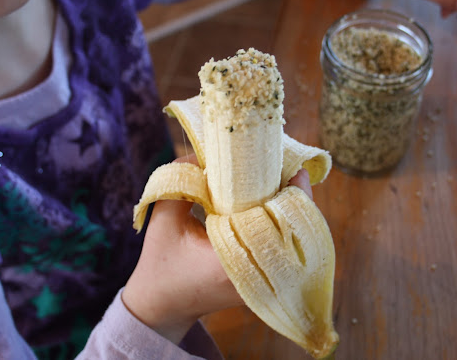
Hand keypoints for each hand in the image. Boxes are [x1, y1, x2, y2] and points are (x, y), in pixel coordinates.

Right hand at [122, 155, 312, 343]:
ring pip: (294, 238)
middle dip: (295, 195)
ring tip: (286, 180)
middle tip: (291, 167)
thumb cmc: (161, 262)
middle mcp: (256, 274)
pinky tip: (276, 202)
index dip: (291, 191)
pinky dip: (283, 223)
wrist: (163, 305)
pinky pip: (285, 246)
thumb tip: (206, 152)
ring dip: (291, 209)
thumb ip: (182, 180)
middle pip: (294, 228)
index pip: (278, 219)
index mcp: (232, 260)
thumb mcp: (165, 217)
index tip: (294, 167)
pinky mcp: (266, 281)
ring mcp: (265, 281)